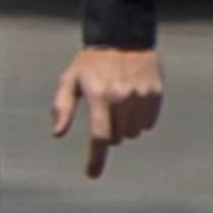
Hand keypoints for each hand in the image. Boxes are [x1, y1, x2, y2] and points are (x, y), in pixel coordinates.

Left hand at [47, 45, 165, 178]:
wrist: (123, 37)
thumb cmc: (92, 61)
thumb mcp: (70, 79)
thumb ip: (63, 107)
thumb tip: (57, 133)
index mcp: (99, 96)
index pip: (100, 136)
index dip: (96, 159)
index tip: (92, 175)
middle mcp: (122, 98)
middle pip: (117, 137)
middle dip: (108, 132)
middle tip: (104, 112)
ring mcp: (141, 96)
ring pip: (133, 133)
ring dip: (125, 127)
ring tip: (118, 105)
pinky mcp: (156, 95)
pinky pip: (148, 123)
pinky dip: (140, 120)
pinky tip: (133, 103)